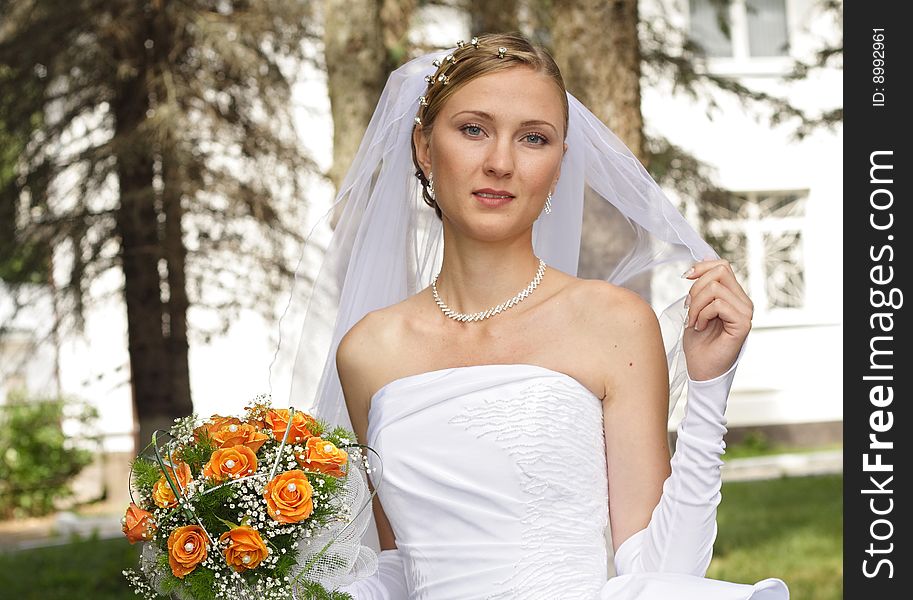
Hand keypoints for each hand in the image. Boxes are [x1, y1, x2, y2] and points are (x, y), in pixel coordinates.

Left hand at [682, 259, 752, 380]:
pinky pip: (718, 305)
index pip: (723, 266)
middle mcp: (743, 301)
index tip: (685, 278)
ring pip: (715, 288)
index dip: (702, 267)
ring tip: (693, 321)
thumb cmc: (698, 342)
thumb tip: (699, 263)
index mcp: (733, 296)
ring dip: (695, 305)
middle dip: (695, 288)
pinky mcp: (743, 323)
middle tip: (688, 308)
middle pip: (720, 272)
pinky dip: (702, 315)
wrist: (701, 369)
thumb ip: (702, 288)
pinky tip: (700, 327)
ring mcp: (745, 312)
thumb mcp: (695, 308)